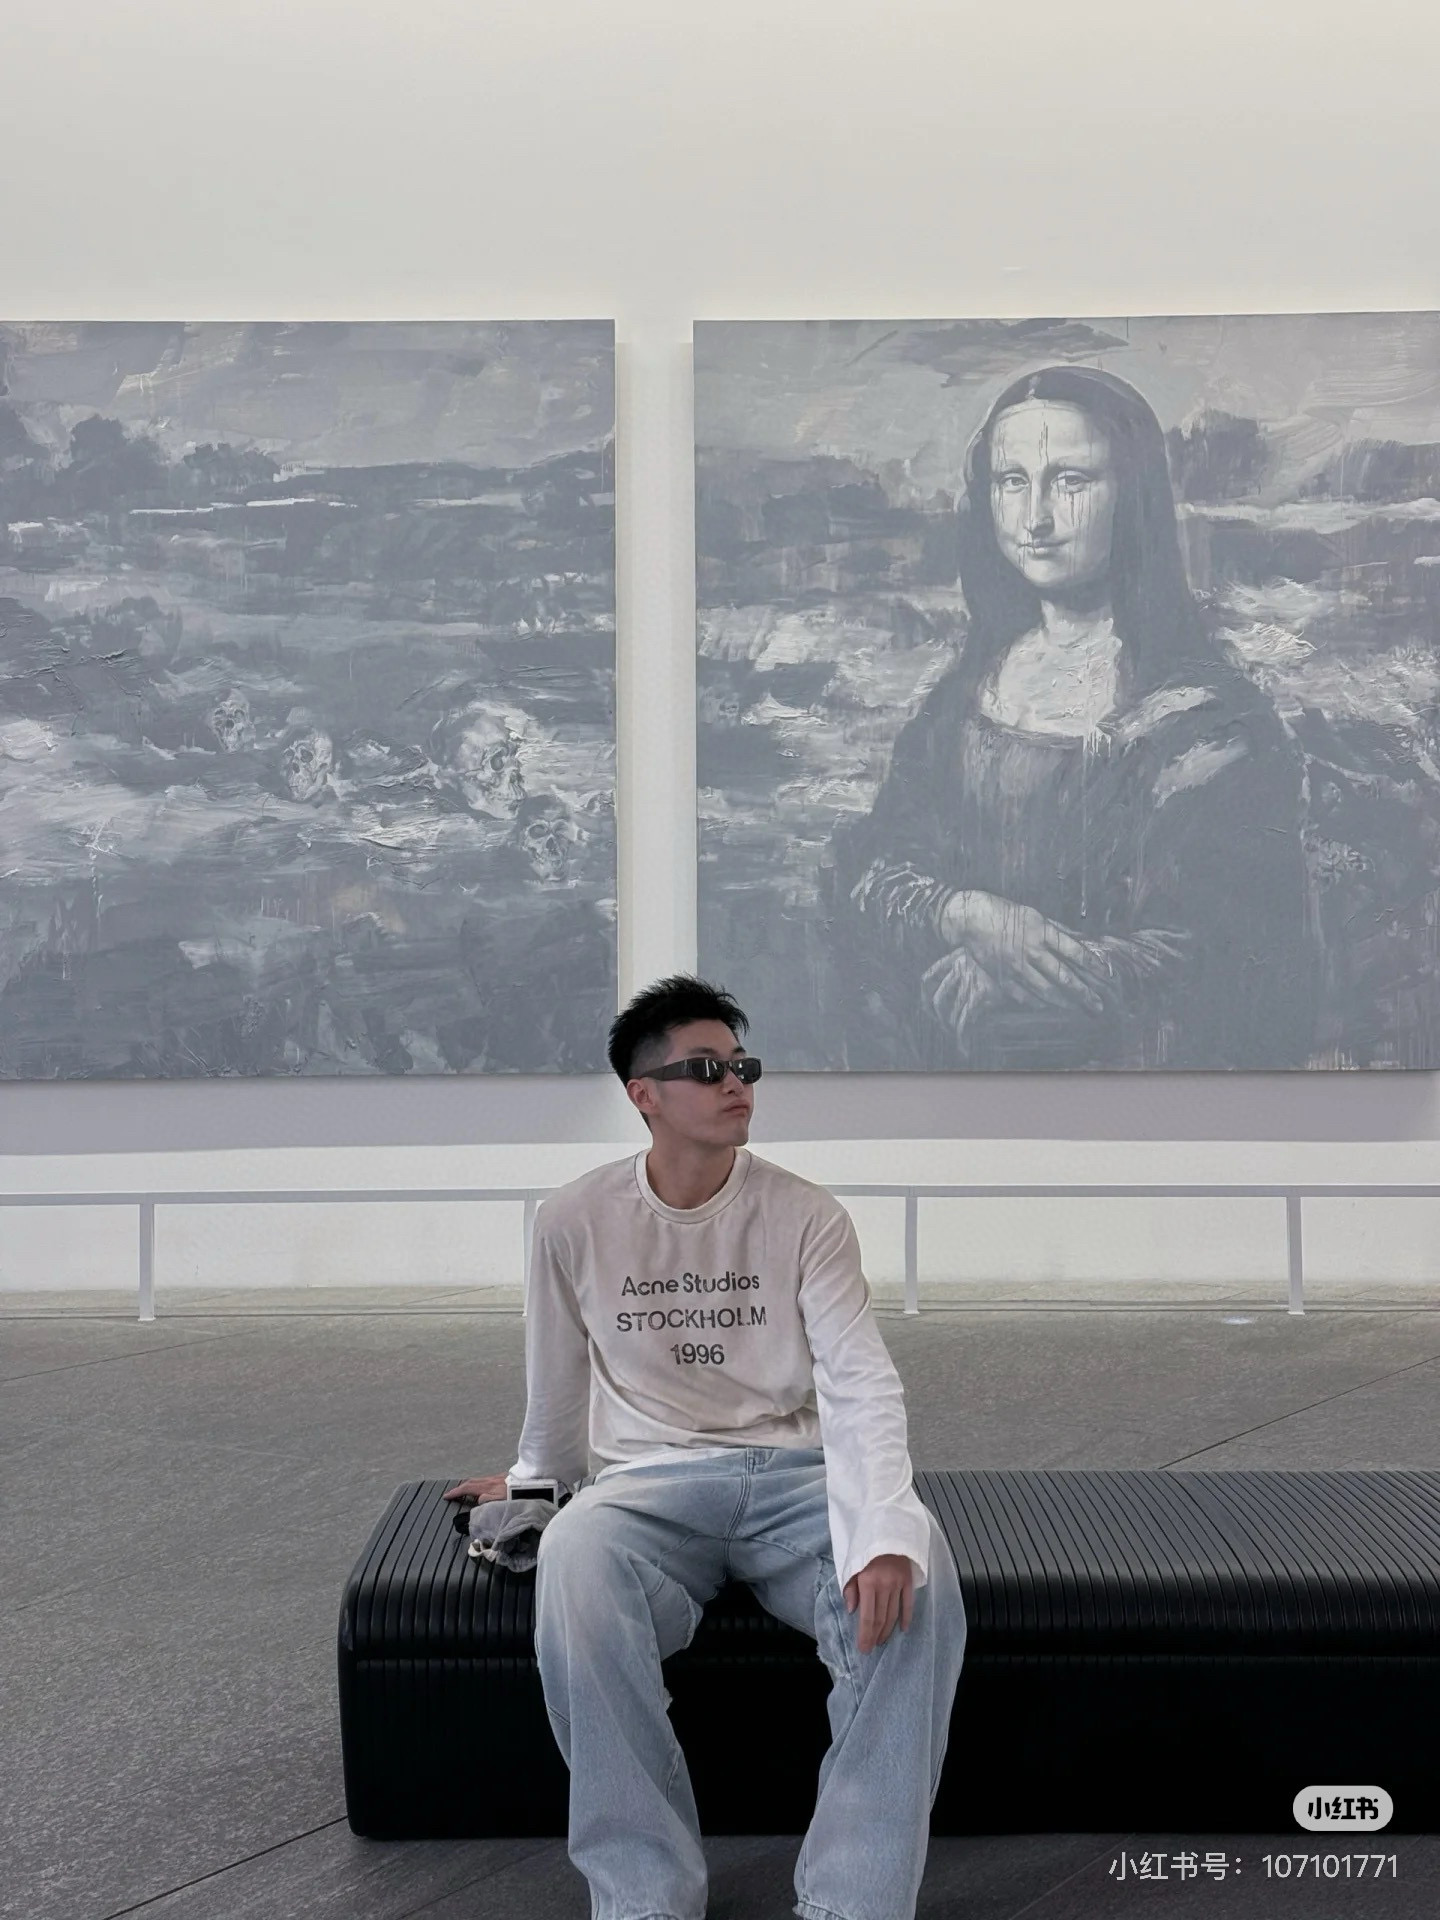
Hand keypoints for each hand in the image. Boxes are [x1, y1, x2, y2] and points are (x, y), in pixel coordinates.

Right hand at [442, 1474, 510, 1504]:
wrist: (531, 1485)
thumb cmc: (515, 1495)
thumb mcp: (499, 1502)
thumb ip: (486, 1501)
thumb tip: (477, 1500)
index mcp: (487, 1486)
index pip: (467, 1488)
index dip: (456, 1492)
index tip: (446, 1496)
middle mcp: (490, 1480)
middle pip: (471, 1482)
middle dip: (460, 1487)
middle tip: (452, 1494)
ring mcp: (496, 1477)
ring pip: (478, 1480)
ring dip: (469, 1485)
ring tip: (464, 1492)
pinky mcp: (503, 1477)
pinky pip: (485, 1480)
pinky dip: (478, 1484)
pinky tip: (481, 1488)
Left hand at [843, 1553, 914, 1654]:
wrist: (887, 1529)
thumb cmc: (865, 1548)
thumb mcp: (852, 1565)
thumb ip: (851, 1588)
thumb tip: (852, 1611)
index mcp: (868, 1582)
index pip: (867, 1616)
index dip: (865, 1634)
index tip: (863, 1648)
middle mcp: (884, 1585)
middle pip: (881, 1618)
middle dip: (875, 1636)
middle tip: (871, 1648)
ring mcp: (898, 1584)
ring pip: (893, 1614)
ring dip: (887, 1630)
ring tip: (882, 1641)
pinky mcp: (909, 1580)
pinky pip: (908, 1603)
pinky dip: (906, 1618)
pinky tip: (903, 1629)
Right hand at [937, 889, 1105, 1013]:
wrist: (970, 918)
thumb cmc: (1004, 912)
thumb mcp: (1035, 915)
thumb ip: (1056, 932)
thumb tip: (1081, 944)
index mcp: (1042, 931)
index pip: (1075, 951)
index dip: (1093, 965)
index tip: (1106, 976)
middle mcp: (1031, 951)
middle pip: (1063, 977)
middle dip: (1084, 994)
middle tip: (1097, 1006)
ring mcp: (1016, 966)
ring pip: (1045, 991)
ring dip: (1064, 1002)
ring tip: (1076, 1008)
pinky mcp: (1002, 977)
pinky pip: (1024, 996)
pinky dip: (1037, 1003)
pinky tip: (1047, 1005)